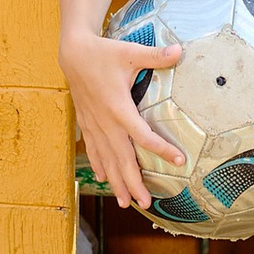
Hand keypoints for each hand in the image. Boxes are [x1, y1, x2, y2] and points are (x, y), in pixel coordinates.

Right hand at [62, 23, 189, 208]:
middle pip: (121, 158)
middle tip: (145, 203)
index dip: (161, 150)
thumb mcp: (131, 52)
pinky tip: (104, 178)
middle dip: (132, 183)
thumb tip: (180, 50)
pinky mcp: (86, 122)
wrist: (73, 53)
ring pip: (106, 159)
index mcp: (119, 107)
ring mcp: (94, 124)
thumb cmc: (103, 52)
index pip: (143, 136)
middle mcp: (105, 121)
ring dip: (115, 181)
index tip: (179, 161)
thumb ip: (156, 55)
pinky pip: (92, 149)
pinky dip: (98, 165)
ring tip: (124, 202)